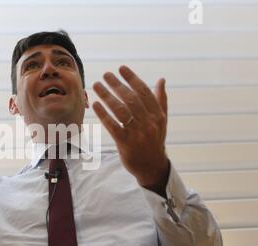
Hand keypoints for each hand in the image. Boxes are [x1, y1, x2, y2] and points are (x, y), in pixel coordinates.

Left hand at [92, 65, 169, 195]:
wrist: (152, 166)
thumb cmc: (155, 140)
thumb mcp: (162, 121)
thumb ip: (161, 100)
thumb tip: (162, 79)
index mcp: (158, 115)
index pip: (144, 92)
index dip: (132, 78)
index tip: (121, 68)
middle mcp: (149, 123)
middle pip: (131, 99)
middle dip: (116, 85)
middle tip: (105, 75)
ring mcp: (137, 134)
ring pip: (120, 110)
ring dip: (107, 96)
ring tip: (96, 85)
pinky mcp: (125, 143)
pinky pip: (112, 126)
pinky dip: (103, 114)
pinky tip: (95, 104)